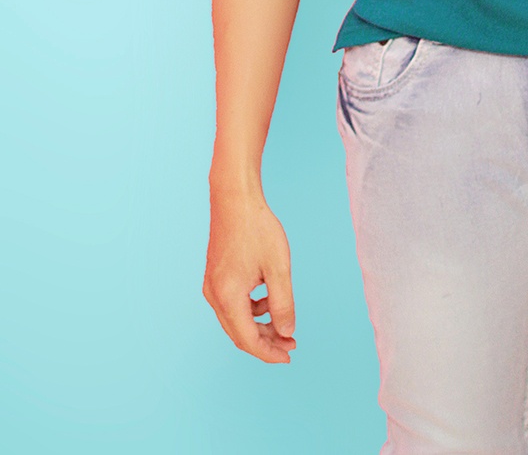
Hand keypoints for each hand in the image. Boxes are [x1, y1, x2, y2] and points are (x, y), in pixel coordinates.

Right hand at [203, 185, 296, 363]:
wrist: (234, 198)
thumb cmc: (257, 228)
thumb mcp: (278, 267)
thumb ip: (283, 303)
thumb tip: (286, 331)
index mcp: (228, 297)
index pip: (248, 339)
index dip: (269, 353)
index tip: (288, 355)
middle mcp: (214, 296)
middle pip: (239, 333)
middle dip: (266, 342)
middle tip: (290, 342)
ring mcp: (211, 286)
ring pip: (235, 320)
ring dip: (259, 326)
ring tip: (283, 323)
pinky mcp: (215, 276)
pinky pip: (232, 305)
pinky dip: (250, 310)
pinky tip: (267, 300)